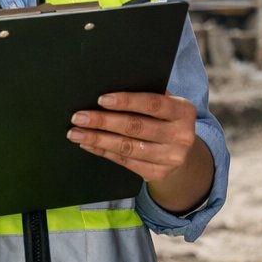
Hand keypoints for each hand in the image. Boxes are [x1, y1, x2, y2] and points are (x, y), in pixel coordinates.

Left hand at [68, 91, 200, 187]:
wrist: (185, 155)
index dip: (126, 101)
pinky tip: (89, 144)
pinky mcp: (159, 173)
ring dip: (98, 139)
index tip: (101, 100)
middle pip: (136, 127)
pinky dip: (103, 152)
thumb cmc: (167, 121)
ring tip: (76, 133)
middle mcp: (181, 135)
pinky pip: (125, 162)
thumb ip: (149, 97)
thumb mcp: (168, 106)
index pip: (152, 104)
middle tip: (79, 117)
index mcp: (184, 111)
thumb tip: (112, 87)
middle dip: (103, 121)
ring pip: (127, 147)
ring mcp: (171, 157)